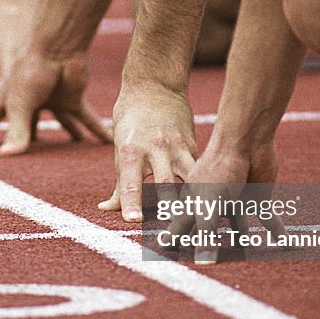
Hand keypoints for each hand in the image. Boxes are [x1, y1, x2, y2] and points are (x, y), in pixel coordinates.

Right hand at [0, 49, 110, 154]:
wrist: (60, 46)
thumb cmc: (31, 69)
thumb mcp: (20, 103)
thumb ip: (16, 130)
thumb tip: (6, 156)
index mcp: (7, 100)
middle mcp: (28, 103)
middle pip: (23, 127)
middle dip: (20, 141)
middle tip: (17, 158)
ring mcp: (51, 102)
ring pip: (59, 125)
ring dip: (65, 138)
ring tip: (67, 159)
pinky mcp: (71, 100)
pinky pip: (86, 120)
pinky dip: (97, 131)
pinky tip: (107, 141)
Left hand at [99, 83, 196, 221]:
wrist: (154, 87)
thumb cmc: (131, 121)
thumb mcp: (119, 149)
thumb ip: (118, 184)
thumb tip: (106, 210)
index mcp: (131, 151)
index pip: (130, 182)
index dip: (132, 202)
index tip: (134, 221)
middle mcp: (155, 149)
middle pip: (165, 184)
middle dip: (169, 207)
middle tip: (173, 231)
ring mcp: (177, 147)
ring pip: (190, 178)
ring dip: (194, 200)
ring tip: (201, 220)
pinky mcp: (193, 146)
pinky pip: (200, 170)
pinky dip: (204, 186)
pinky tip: (213, 202)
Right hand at [161, 142, 282, 261]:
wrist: (247, 141)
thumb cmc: (220, 168)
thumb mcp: (209, 204)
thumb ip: (206, 233)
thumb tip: (203, 264)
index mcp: (194, 202)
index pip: (180, 225)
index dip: (173, 238)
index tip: (165, 252)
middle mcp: (213, 203)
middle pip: (208, 229)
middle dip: (206, 243)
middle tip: (205, 262)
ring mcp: (235, 201)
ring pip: (237, 226)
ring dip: (241, 241)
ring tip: (243, 256)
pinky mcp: (257, 198)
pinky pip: (268, 219)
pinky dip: (277, 232)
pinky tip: (287, 244)